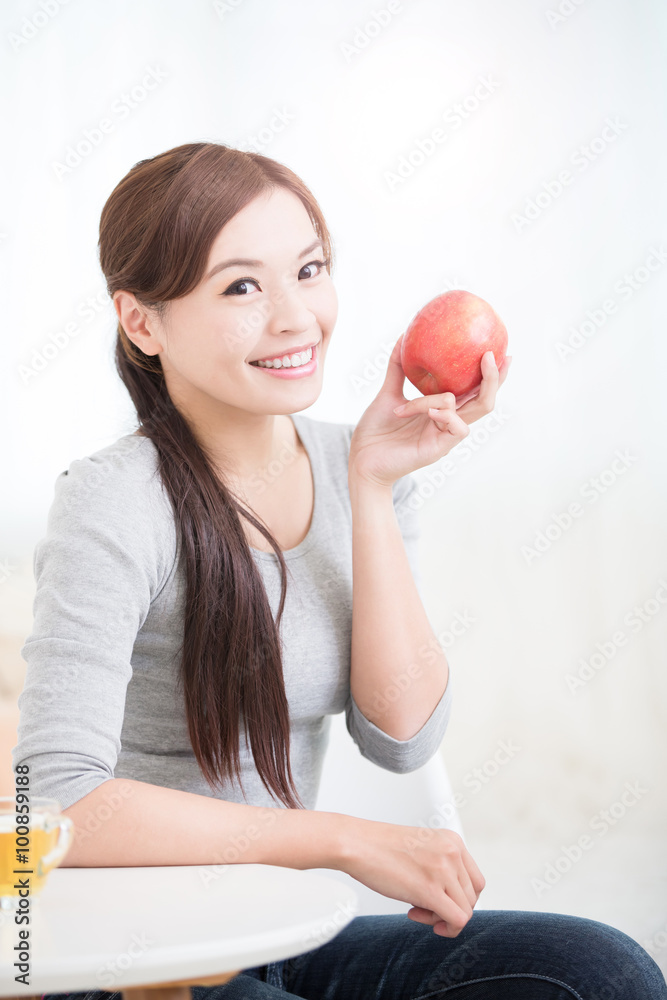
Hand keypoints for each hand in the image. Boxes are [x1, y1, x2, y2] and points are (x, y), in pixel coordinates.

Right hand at [341, 818, 485, 937]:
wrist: (355, 843)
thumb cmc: (379, 847)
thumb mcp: (422, 847)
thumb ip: (442, 865)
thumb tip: (452, 899)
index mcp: (453, 840)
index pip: (475, 881)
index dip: (459, 897)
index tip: (439, 899)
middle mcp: (453, 852)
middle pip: (471, 898)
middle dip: (449, 909)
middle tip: (423, 907)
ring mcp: (443, 870)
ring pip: (466, 911)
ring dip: (442, 918)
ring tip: (416, 909)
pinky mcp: (430, 889)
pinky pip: (457, 921)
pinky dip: (444, 928)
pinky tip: (416, 915)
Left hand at [349, 333, 511, 488]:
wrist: (361, 459)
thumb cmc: (375, 431)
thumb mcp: (387, 393)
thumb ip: (397, 369)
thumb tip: (402, 337)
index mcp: (440, 409)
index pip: (473, 390)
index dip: (488, 373)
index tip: (495, 348)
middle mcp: (447, 422)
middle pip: (484, 401)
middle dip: (495, 379)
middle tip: (493, 355)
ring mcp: (445, 436)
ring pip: (468, 411)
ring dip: (441, 398)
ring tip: (423, 399)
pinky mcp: (439, 449)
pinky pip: (456, 428)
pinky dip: (445, 415)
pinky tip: (430, 411)